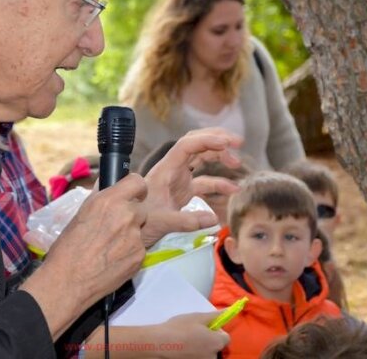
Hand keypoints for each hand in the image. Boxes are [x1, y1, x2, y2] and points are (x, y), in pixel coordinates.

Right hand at [21, 174, 147, 337]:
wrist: (67, 281)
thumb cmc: (67, 247)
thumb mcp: (81, 214)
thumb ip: (101, 200)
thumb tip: (111, 188)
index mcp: (109, 201)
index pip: (137, 182)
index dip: (136, 189)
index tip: (133, 195)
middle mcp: (126, 215)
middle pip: (140, 207)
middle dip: (131, 215)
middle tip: (115, 227)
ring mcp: (135, 237)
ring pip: (140, 229)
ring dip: (130, 234)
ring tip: (110, 247)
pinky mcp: (139, 256)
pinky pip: (139, 248)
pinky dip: (129, 252)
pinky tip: (113, 260)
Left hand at [141, 129, 241, 246]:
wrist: (128, 228)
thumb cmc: (139, 222)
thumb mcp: (161, 222)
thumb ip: (186, 221)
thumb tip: (213, 219)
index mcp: (165, 169)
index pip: (187, 145)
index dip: (208, 140)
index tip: (228, 144)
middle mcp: (172, 169)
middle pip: (196, 143)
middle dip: (216, 138)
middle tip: (238, 142)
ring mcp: (178, 178)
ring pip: (200, 158)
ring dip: (219, 156)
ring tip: (237, 163)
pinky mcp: (182, 191)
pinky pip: (204, 181)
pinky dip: (219, 182)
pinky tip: (232, 189)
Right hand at [151, 312, 229, 357]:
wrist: (159, 344)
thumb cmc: (179, 328)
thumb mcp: (198, 317)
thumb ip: (215, 315)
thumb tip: (229, 311)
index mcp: (216, 343)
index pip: (225, 338)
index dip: (217, 332)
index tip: (206, 328)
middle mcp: (213, 357)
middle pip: (216, 347)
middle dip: (208, 341)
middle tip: (194, 334)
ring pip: (206, 354)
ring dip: (200, 349)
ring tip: (186, 343)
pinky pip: (197, 358)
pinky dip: (192, 355)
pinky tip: (182, 350)